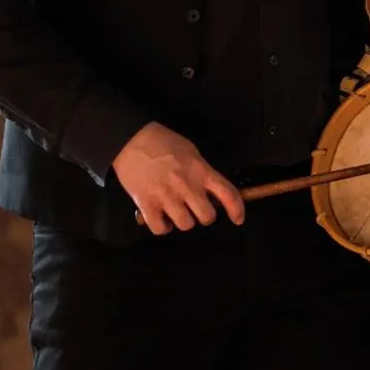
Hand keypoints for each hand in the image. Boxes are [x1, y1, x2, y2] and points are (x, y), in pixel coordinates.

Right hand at [114, 122, 244, 235]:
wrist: (131, 140)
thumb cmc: (164, 143)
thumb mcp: (192, 153)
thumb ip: (203, 173)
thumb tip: (211, 192)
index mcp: (201, 171)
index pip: (228, 194)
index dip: (237, 210)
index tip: (238, 219)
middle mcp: (187, 186)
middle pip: (207, 217)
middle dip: (204, 216)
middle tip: (196, 209)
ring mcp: (167, 197)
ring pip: (186, 225)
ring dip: (183, 221)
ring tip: (176, 212)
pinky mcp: (146, 204)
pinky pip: (160, 229)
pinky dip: (163, 227)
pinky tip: (161, 219)